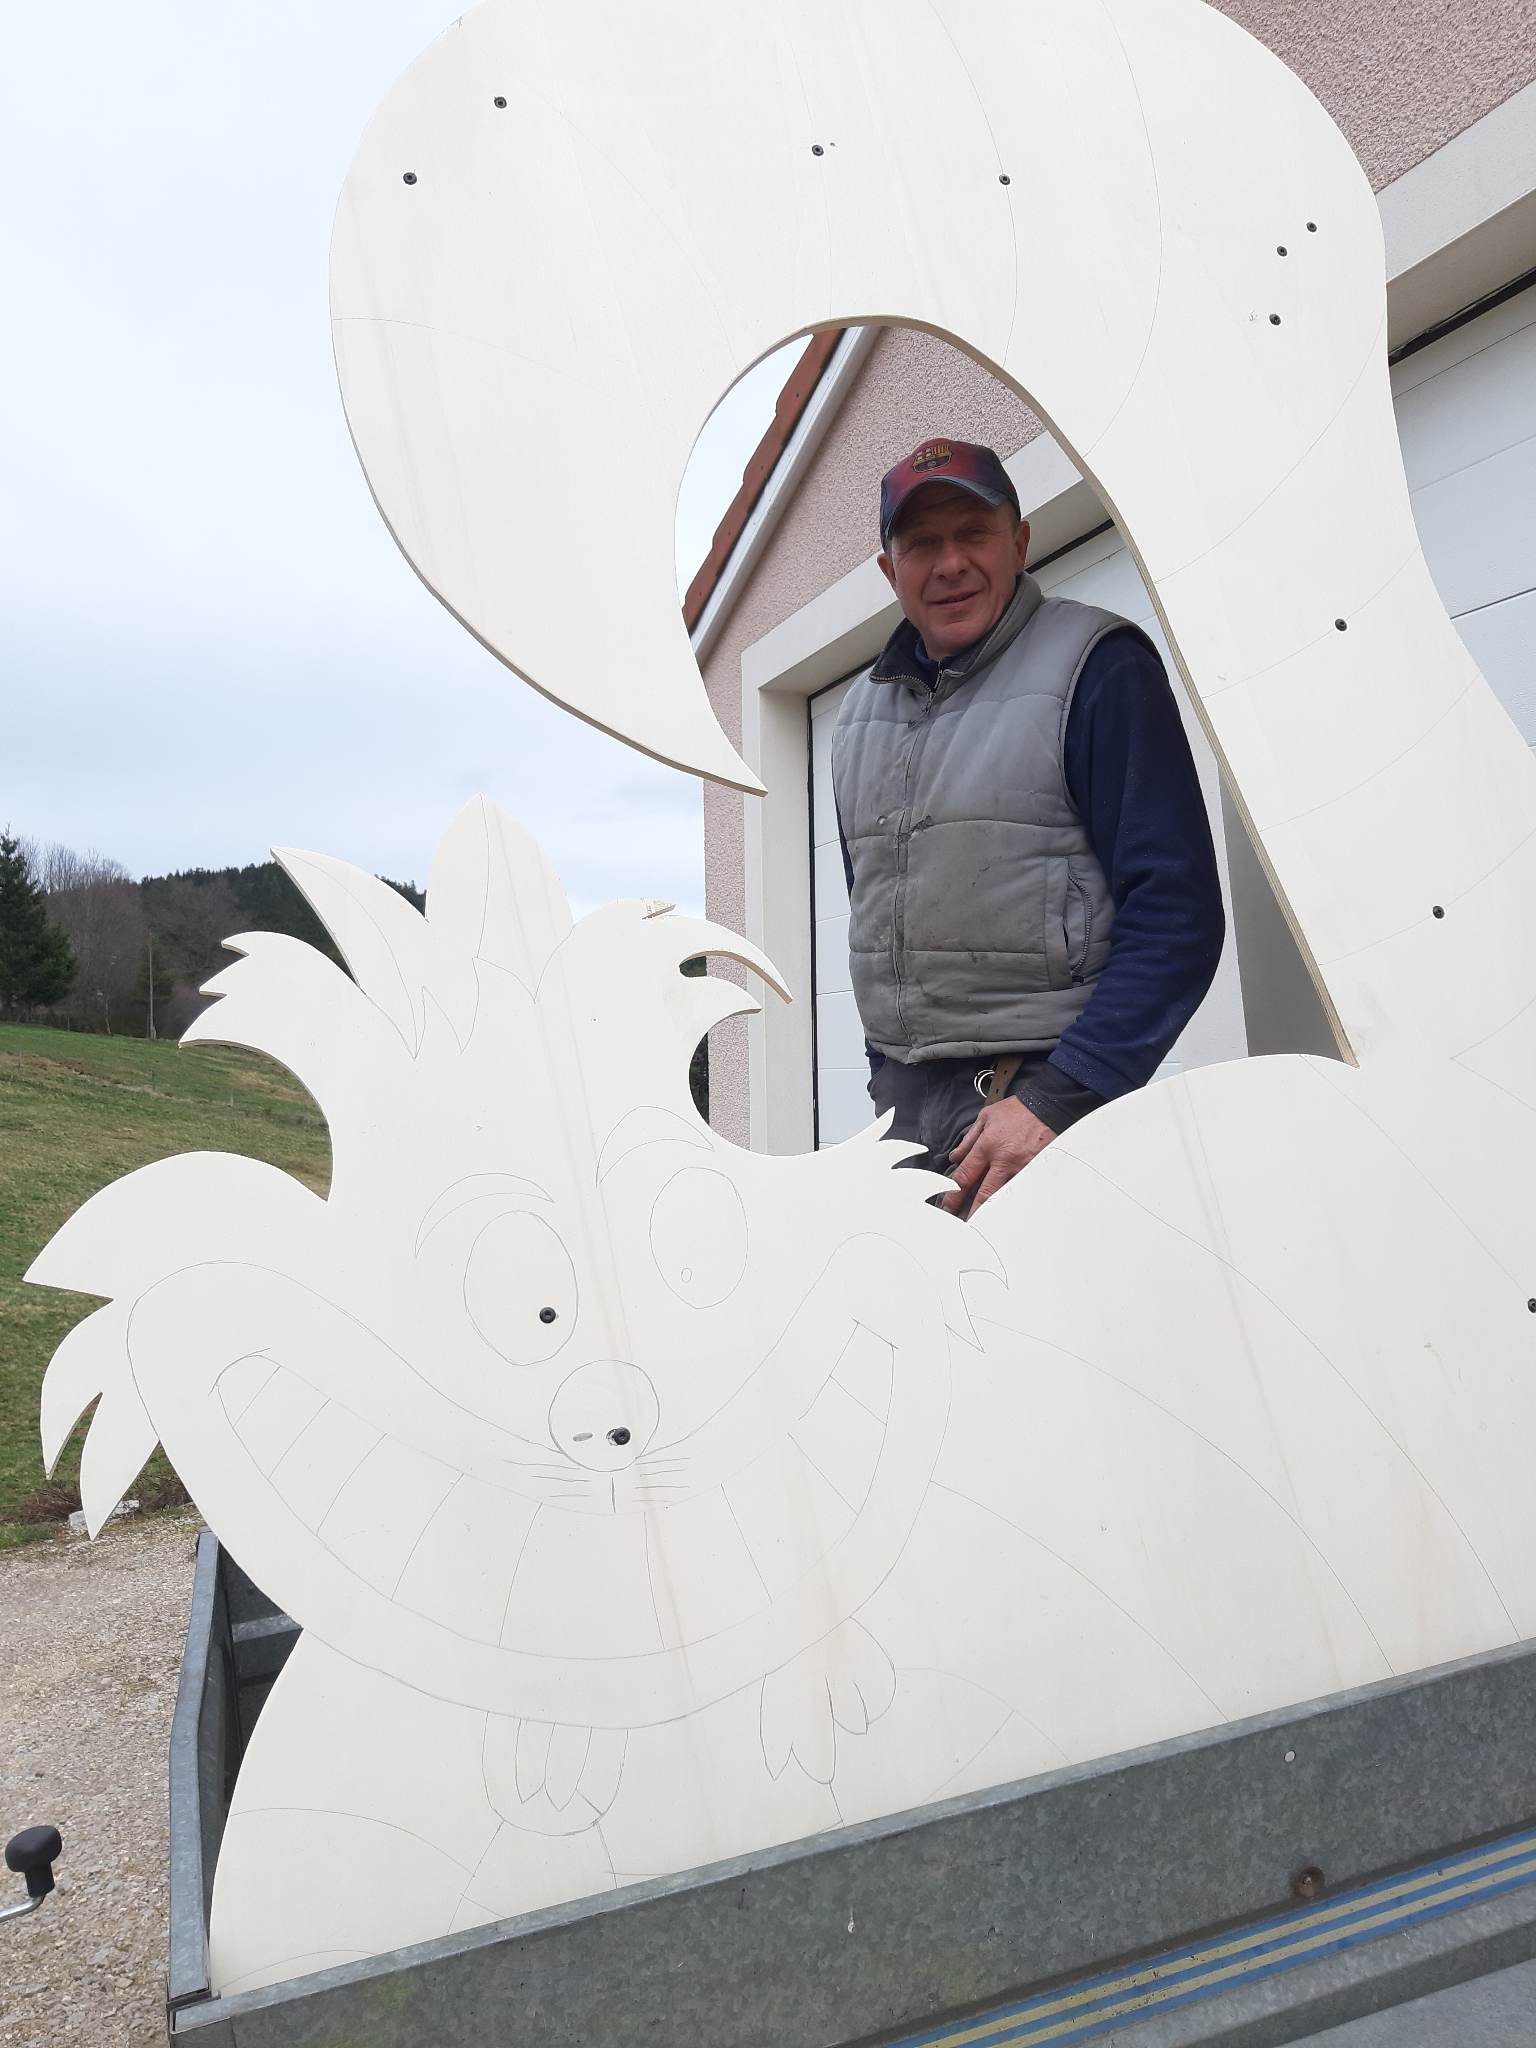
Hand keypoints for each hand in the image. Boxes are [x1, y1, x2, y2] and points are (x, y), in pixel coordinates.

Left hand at [944, 1096, 1055, 1216]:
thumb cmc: (1018, 1110)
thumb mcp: (986, 1117)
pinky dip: (1015, 1199)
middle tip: (964, 1224)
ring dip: (995, 1209)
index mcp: (987, 1146)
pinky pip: (1023, 1188)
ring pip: (1005, 1195)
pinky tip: (1009, 1209)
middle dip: (972, 1211)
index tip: (948, 1204)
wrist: (1048, 1105)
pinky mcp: (1037, 1170)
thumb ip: (969, 1139)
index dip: (954, 1193)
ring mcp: (1021, 1167)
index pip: (966, 1175)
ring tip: (986, 1223)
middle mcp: (1003, 1160)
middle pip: (984, 1193)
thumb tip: (956, 1156)